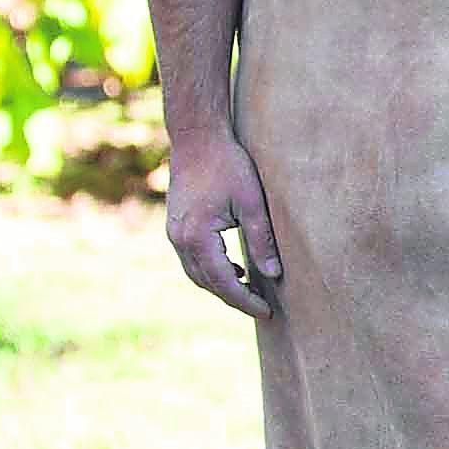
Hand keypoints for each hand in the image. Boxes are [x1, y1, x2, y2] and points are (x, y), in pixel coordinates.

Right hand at [165, 133, 280, 318]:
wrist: (197, 137)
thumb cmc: (228, 164)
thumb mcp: (252, 202)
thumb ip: (261, 240)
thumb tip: (274, 274)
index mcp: (197, 237)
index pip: (224, 282)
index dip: (245, 300)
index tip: (266, 311)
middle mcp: (179, 240)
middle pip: (207, 282)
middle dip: (233, 298)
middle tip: (261, 306)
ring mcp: (173, 234)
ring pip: (197, 273)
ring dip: (221, 286)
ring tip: (250, 291)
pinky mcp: (175, 226)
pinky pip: (192, 259)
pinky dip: (211, 270)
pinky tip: (234, 268)